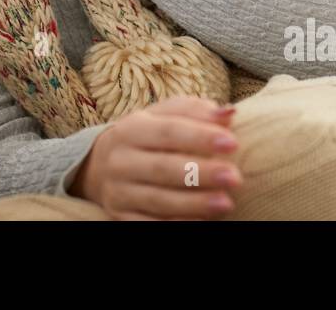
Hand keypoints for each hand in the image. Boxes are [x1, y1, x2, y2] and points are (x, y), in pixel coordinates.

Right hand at [73, 96, 241, 219]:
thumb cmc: (148, 137)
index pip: (168, 131)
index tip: (232, 143)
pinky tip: (204, 221)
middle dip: (200, 173)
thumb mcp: (164, 116)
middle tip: (234, 177)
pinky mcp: (121, 216)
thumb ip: (195, 112)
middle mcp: (120, 160)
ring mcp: (118, 191)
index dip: (200, 137)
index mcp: (131, 129)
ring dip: (194, 204)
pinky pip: (149, 224)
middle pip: (162, 167)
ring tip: (225, 203)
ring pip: (158, 200)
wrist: (100, 166)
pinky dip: (178, 224)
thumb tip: (229, 114)